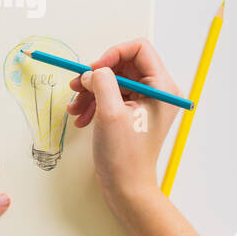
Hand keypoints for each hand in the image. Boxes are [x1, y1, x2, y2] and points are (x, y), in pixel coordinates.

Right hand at [65, 39, 181, 209]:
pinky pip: (111, 95)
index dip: (112, 54)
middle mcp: (157, 91)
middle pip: (123, 64)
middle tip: (76, 87)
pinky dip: (94, 103)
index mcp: (161, 87)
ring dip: (91, 90)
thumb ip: (102, 82)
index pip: (139, 48)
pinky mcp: (133, 113)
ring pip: (113, 80)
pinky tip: (81, 118)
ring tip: (75, 108)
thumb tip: (92, 70)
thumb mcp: (110, 113)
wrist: (126, 187)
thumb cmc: (124, 156)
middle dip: (96, 75)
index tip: (93, 70)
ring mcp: (145, 102)